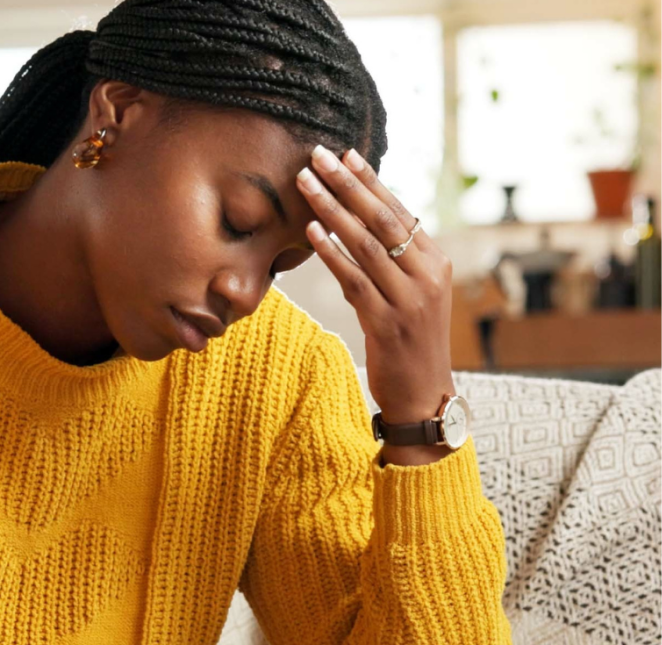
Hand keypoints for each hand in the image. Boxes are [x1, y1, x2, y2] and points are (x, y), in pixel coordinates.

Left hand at [295, 146, 454, 427]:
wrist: (423, 393)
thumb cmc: (411, 342)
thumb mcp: (412, 295)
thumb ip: (394, 261)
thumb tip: (360, 224)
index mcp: (435, 262)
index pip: (398, 211)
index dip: (369, 181)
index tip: (343, 154)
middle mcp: (426, 276)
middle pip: (381, 220)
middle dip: (347, 184)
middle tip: (317, 155)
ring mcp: (408, 300)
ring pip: (364, 245)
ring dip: (331, 210)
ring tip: (305, 184)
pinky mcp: (387, 324)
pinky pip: (354, 280)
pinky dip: (331, 253)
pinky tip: (310, 232)